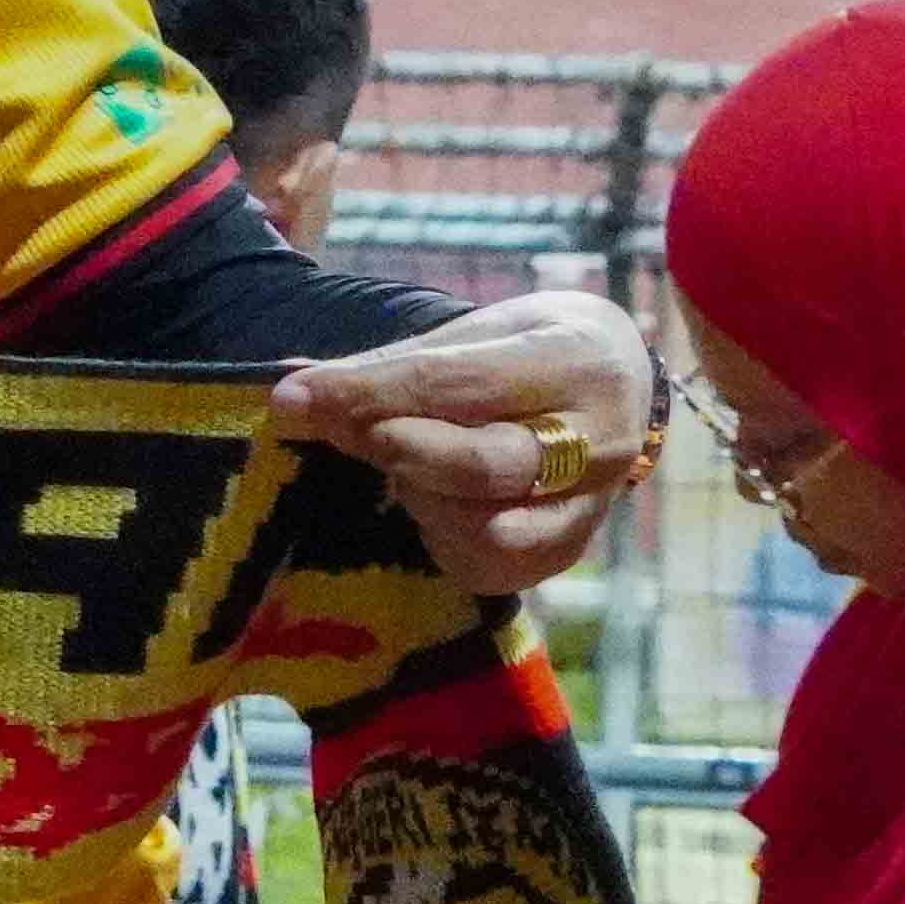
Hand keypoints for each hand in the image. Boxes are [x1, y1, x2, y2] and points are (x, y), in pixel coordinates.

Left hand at [268, 290, 655, 600]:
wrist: (614, 383)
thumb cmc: (520, 353)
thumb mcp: (469, 338)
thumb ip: (388, 369)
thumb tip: (290, 391)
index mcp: (574, 360)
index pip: (458, 383)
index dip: (370, 394)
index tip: (294, 399)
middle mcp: (601, 439)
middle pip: (484, 466)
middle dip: (402, 452)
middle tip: (353, 436)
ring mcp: (592, 504)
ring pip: (484, 525)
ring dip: (423, 496)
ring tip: (410, 463)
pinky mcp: (568, 551)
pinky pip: (488, 565)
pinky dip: (443, 537)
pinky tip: (436, 504)